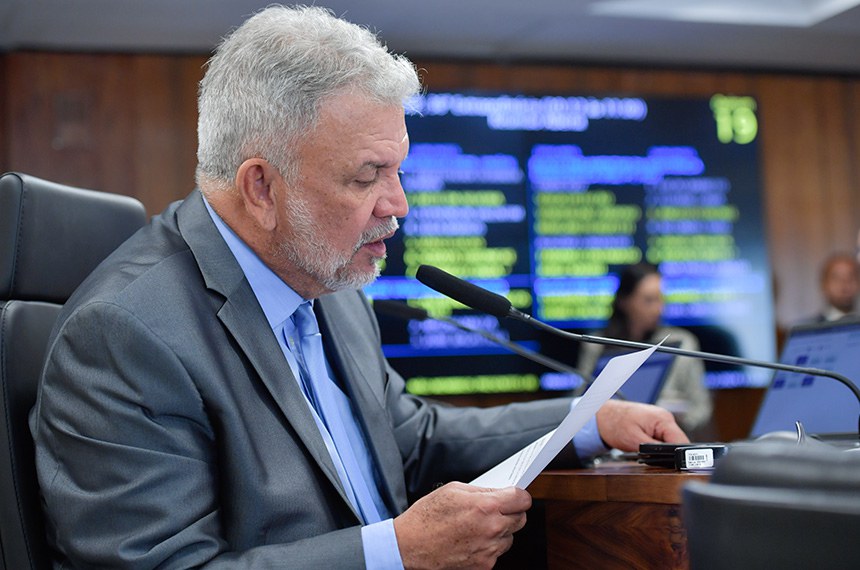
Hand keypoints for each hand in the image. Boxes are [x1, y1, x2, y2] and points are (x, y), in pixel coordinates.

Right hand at [393, 482, 530, 569]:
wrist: (410, 545)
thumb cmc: (427, 516)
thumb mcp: (453, 490)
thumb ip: (481, 491)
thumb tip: (498, 492)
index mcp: (486, 506)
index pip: (522, 499)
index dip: (519, 496)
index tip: (514, 496)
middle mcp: (492, 529)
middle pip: (521, 519)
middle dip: (512, 512)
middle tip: (497, 509)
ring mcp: (489, 550)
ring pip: (510, 537)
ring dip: (501, 530)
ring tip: (479, 526)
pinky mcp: (484, 565)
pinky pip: (497, 552)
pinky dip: (489, 546)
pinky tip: (472, 539)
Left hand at [596, 399, 688, 450]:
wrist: (602, 416)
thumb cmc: (614, 423)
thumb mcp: (635, 441)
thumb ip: (656, 450)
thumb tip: (672, 458)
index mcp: (663, 419)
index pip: (681, 442)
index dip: (678, 456)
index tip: (672, 466)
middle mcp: (665, 418)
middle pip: (678, 443)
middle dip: (669, 454)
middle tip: (653, 459)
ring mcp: (660, 421)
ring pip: (670, 443)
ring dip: (662, 451)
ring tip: (645, 451)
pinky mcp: (655, 425)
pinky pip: (662, 440)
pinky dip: (656, 447)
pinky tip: (645, 447)